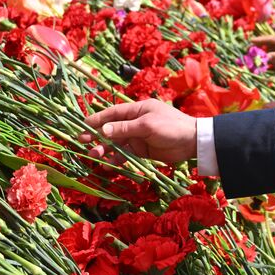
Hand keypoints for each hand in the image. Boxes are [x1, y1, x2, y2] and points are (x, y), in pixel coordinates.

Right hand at [83, 100, 197, 165]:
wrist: (192, 142)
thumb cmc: (171, 127)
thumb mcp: (146, 126)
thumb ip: (124, 129)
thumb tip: (103, 131)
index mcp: (137, 109)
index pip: (112, 113)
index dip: (97, 119)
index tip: (83, 126)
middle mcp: (135, 122)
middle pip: (112, 129)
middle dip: (97, 135)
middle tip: (82, 143)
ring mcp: (138, 136)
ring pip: (117, 143)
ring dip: (105, 149)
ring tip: (94, 156)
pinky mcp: (142, 150)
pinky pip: (126, 154)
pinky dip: (117, 159)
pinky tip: (109, 164)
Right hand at [251, 34, 274, 70]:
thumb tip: (266, 57)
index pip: (269, 39)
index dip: (260, 40)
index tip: (251, 41)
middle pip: (268, 44)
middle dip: (259, 48)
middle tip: (249, 51)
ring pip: (270, 50)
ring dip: (264, 55)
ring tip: (258, 61)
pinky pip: (274, 55)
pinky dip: (270, 59)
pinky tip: (268, 64)